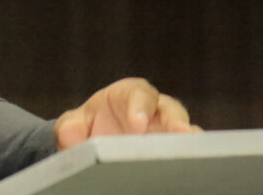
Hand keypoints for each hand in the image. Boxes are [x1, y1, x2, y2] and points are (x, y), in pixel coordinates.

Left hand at [54, 77, 198, 148]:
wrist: (95, 142)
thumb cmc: (88, 126)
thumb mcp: (75, 123)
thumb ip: (70, 127)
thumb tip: (71, 138)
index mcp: (131, 94)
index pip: (140, 94)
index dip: (141, 107)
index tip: (138, 125)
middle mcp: (156, 110)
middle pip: (172, 110)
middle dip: (176, 121)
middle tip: (178, 134)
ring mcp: (169, 131)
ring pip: (186, 131)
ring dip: (189, 141)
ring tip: (192, 154)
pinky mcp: (174, 150)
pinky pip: (188, 152)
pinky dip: (190, 157)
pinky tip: (189, 168)